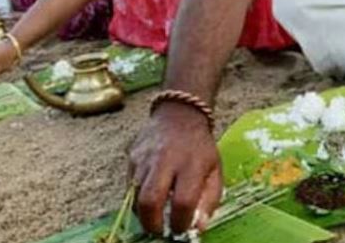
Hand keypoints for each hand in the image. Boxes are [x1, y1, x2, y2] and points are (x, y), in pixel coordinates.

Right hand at [128, 102, 222, 234]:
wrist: (179, 115)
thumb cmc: (200, 147)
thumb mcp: (215, 170)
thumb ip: (210, 199)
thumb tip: (199, 228)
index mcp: (191, 164)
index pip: (182, 201)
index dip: (181, 222)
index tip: (182, 228)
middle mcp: (166, 160)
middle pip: (150, 200)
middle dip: (152, 224)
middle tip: (159, 231)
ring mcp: (145, 158)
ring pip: (135, 194)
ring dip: (143, 213)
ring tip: (154, 217)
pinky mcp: (132, 157)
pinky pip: (129, 184)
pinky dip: (137, 197)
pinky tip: (149, 197)